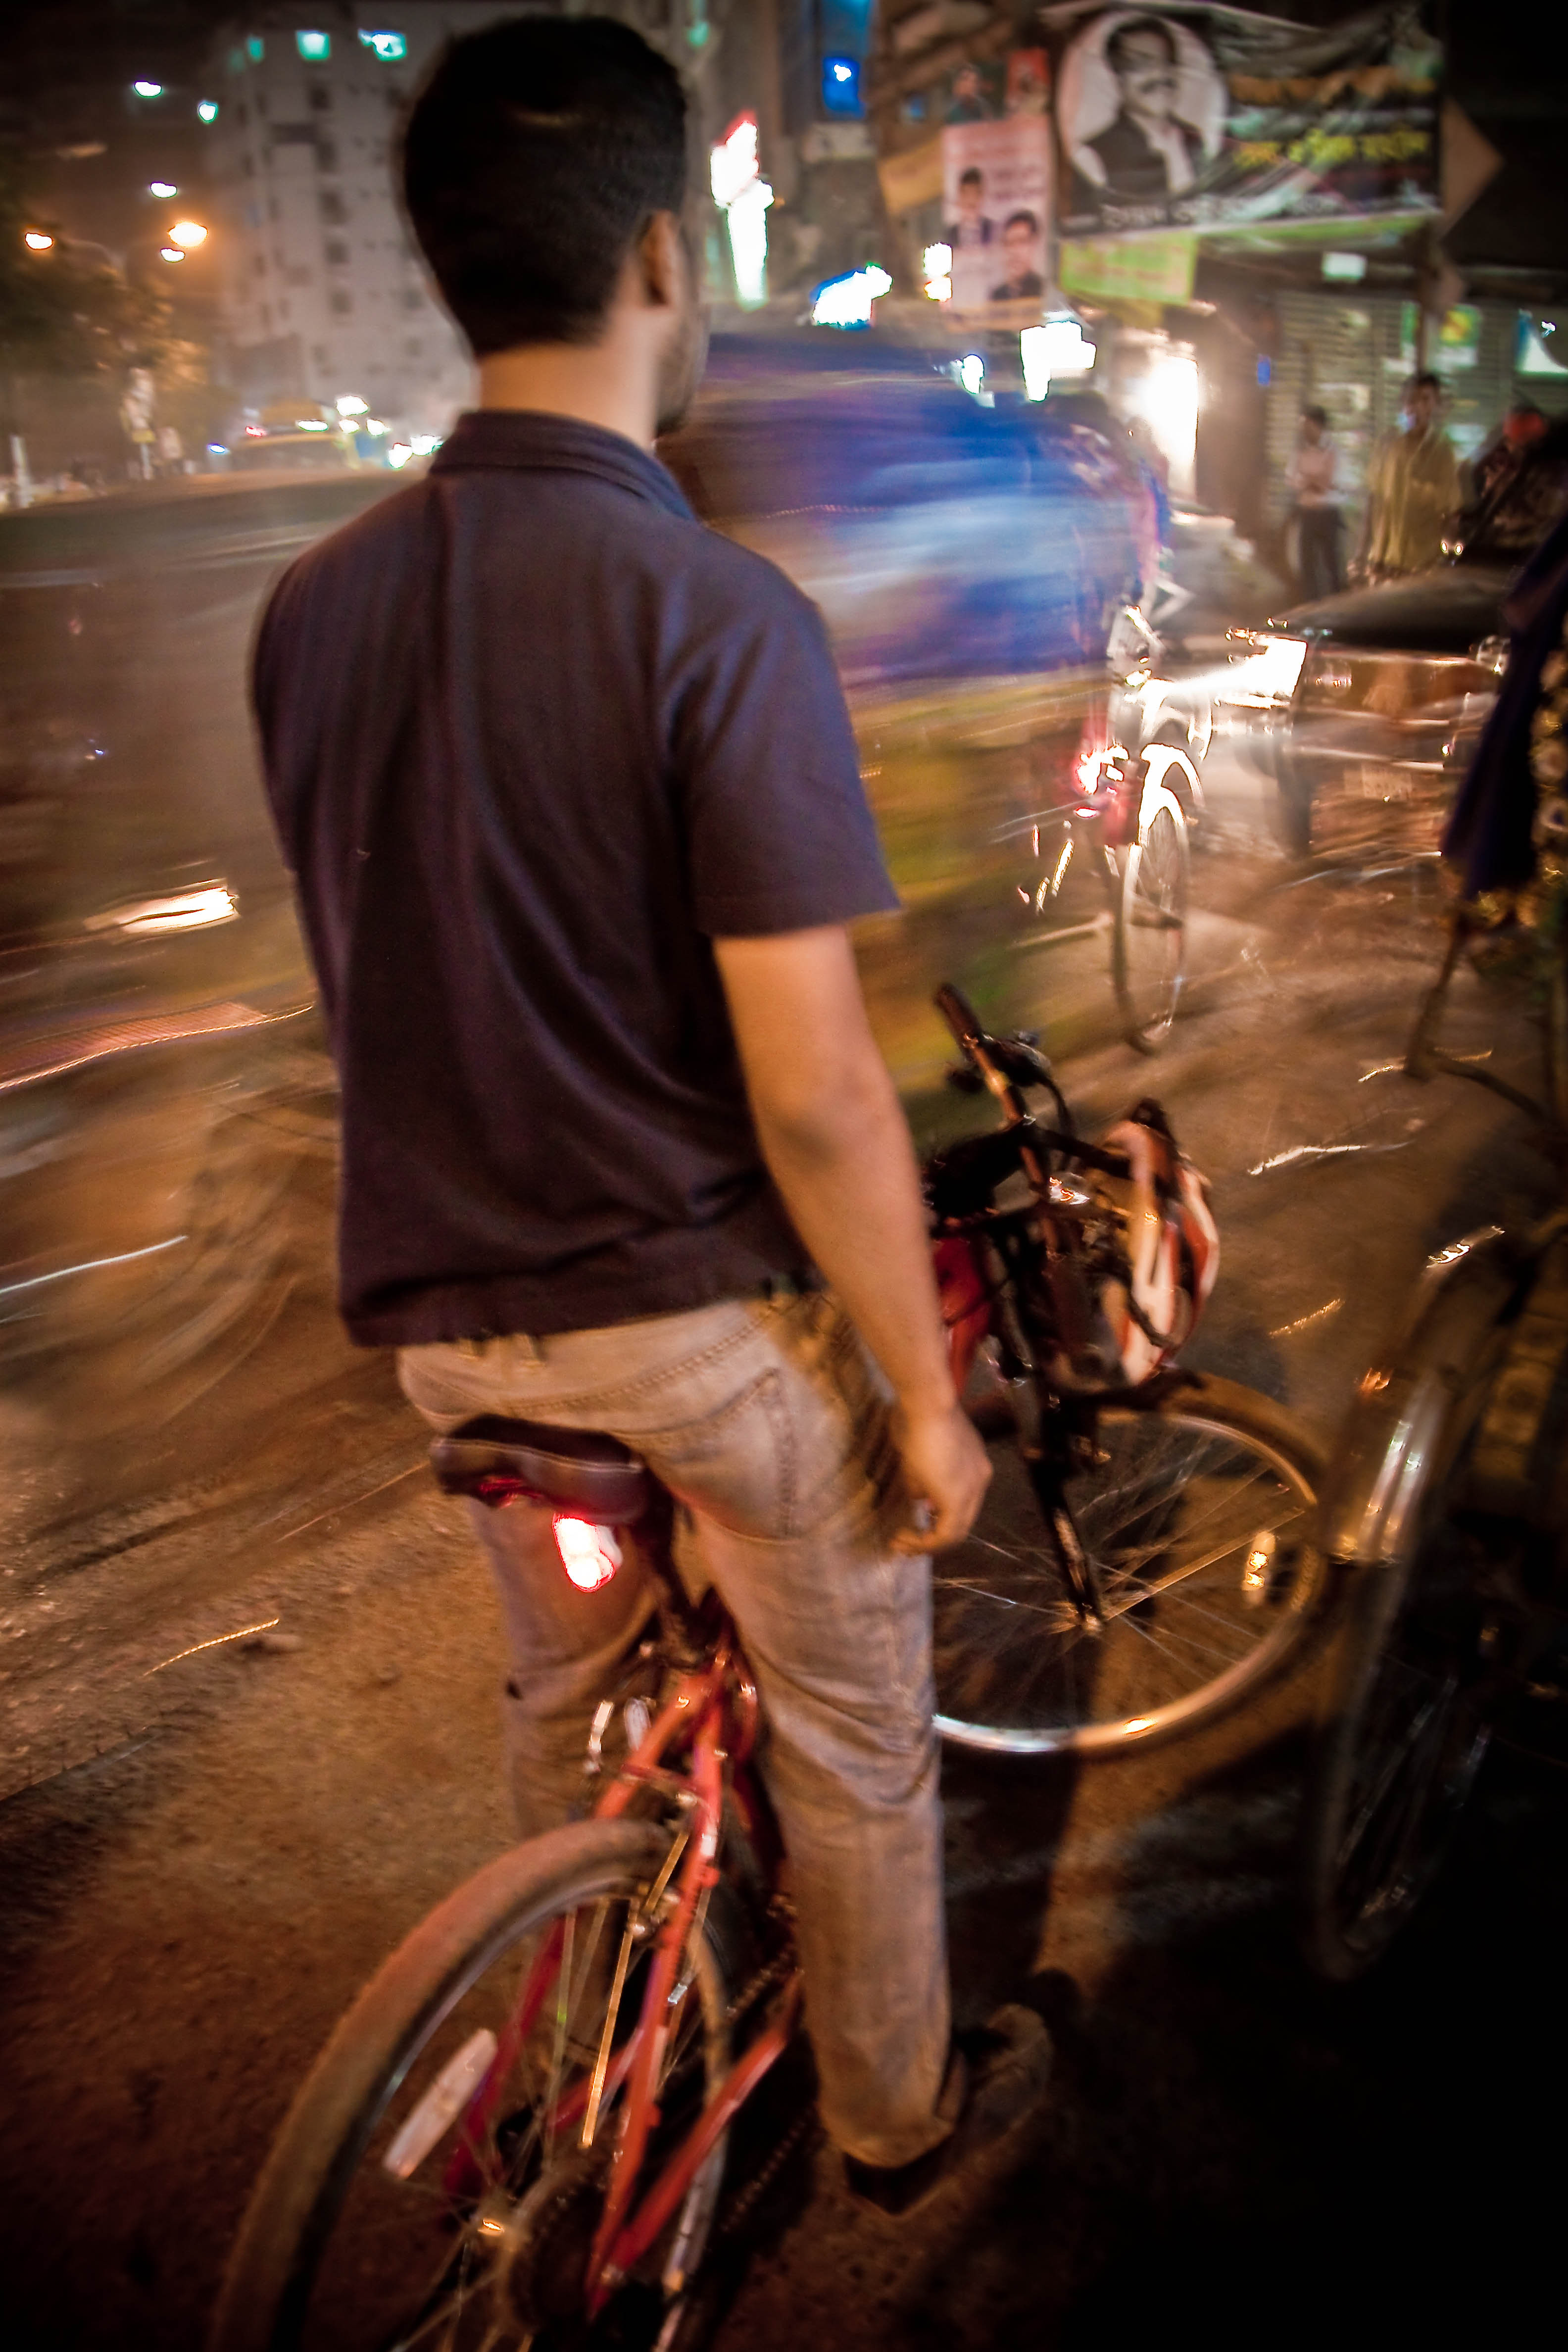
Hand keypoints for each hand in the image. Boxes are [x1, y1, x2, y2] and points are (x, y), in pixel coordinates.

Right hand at [890, 1400, 991, 1553]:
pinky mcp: (959, 1499)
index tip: (916, 1519)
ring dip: (929, 1542)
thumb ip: (922, 1479)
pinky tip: (906, 1539)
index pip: (962, 1500)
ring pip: (957, 1530)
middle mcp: (981, 1480)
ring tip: (903, 1543)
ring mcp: (973, 1490)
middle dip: (934, 1535)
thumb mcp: (919, 1454)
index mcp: (976, 1466)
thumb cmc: (919, 1418)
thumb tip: (918, 1496)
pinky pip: (947, 1533)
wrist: (928, 1404)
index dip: (939, 1515)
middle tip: (908, 1541)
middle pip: (962, 1520)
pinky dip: (926, 1541)